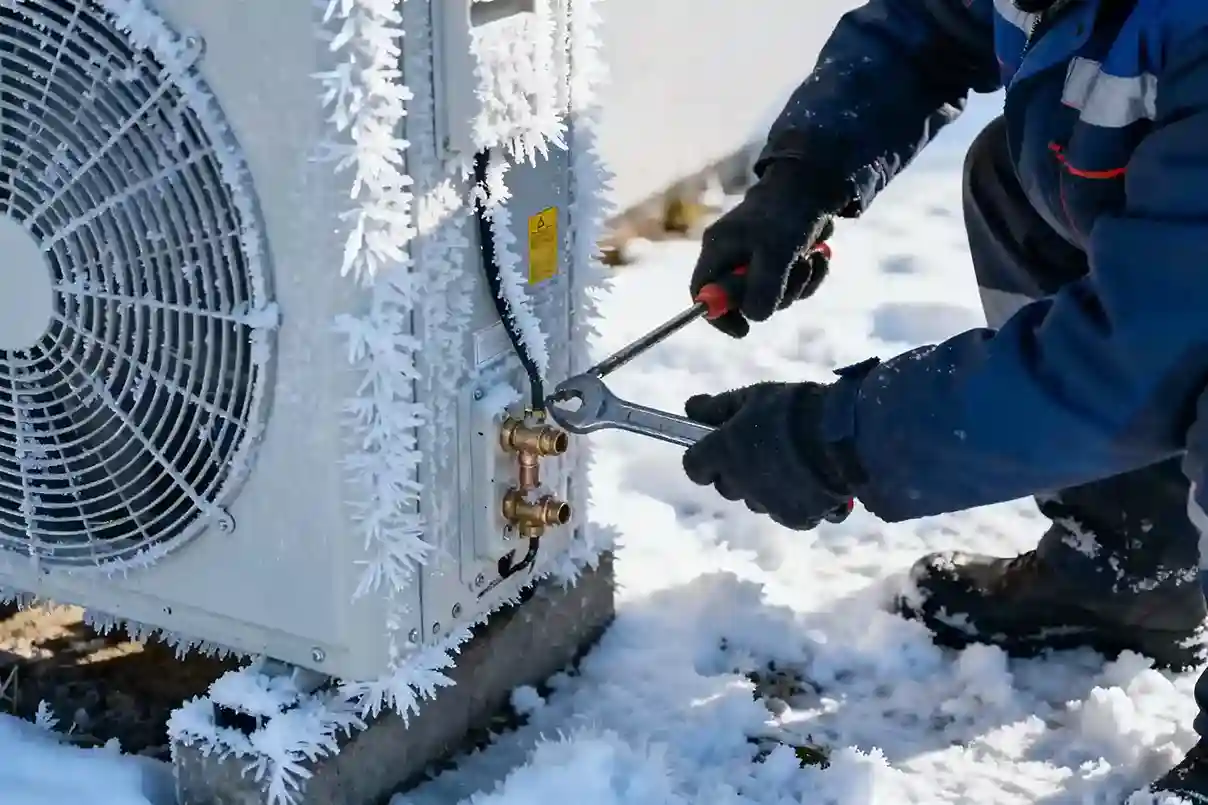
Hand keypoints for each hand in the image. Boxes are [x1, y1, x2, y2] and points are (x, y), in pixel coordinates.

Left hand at [682, 382, 853, 529]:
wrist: (843, 437)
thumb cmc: (793, 411)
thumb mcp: (754, 396)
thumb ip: (718, 406)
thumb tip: (689, 407)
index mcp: (723, 452)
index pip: (694, 467)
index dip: (703, 458)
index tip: (718, 447)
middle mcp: (740, 483)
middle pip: (725, 486)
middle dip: (736, 472)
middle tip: (760, 451)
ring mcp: (767, 504)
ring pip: (756, 500)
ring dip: (764, 486)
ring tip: (792, 463)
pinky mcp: (795, 518)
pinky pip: (785, 511)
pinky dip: (793, 499)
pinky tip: (810, 479)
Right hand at [690, 161, 838, 338]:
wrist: (817, 182)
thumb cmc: (788, 214)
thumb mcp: (776, 253)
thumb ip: (763, 288)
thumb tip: (755, 316)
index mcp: (718, 248)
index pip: (701, 293)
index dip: (717, 315)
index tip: (743, 329)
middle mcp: (733, 254)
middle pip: (742, 299)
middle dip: (775, 295)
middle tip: (796, 274)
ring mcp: (757, 257)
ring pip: (773, 294)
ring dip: (798, 284)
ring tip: (811, 258)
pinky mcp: (781, 258)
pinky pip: (792, 284)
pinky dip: (809, 276)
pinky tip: (820, 255)